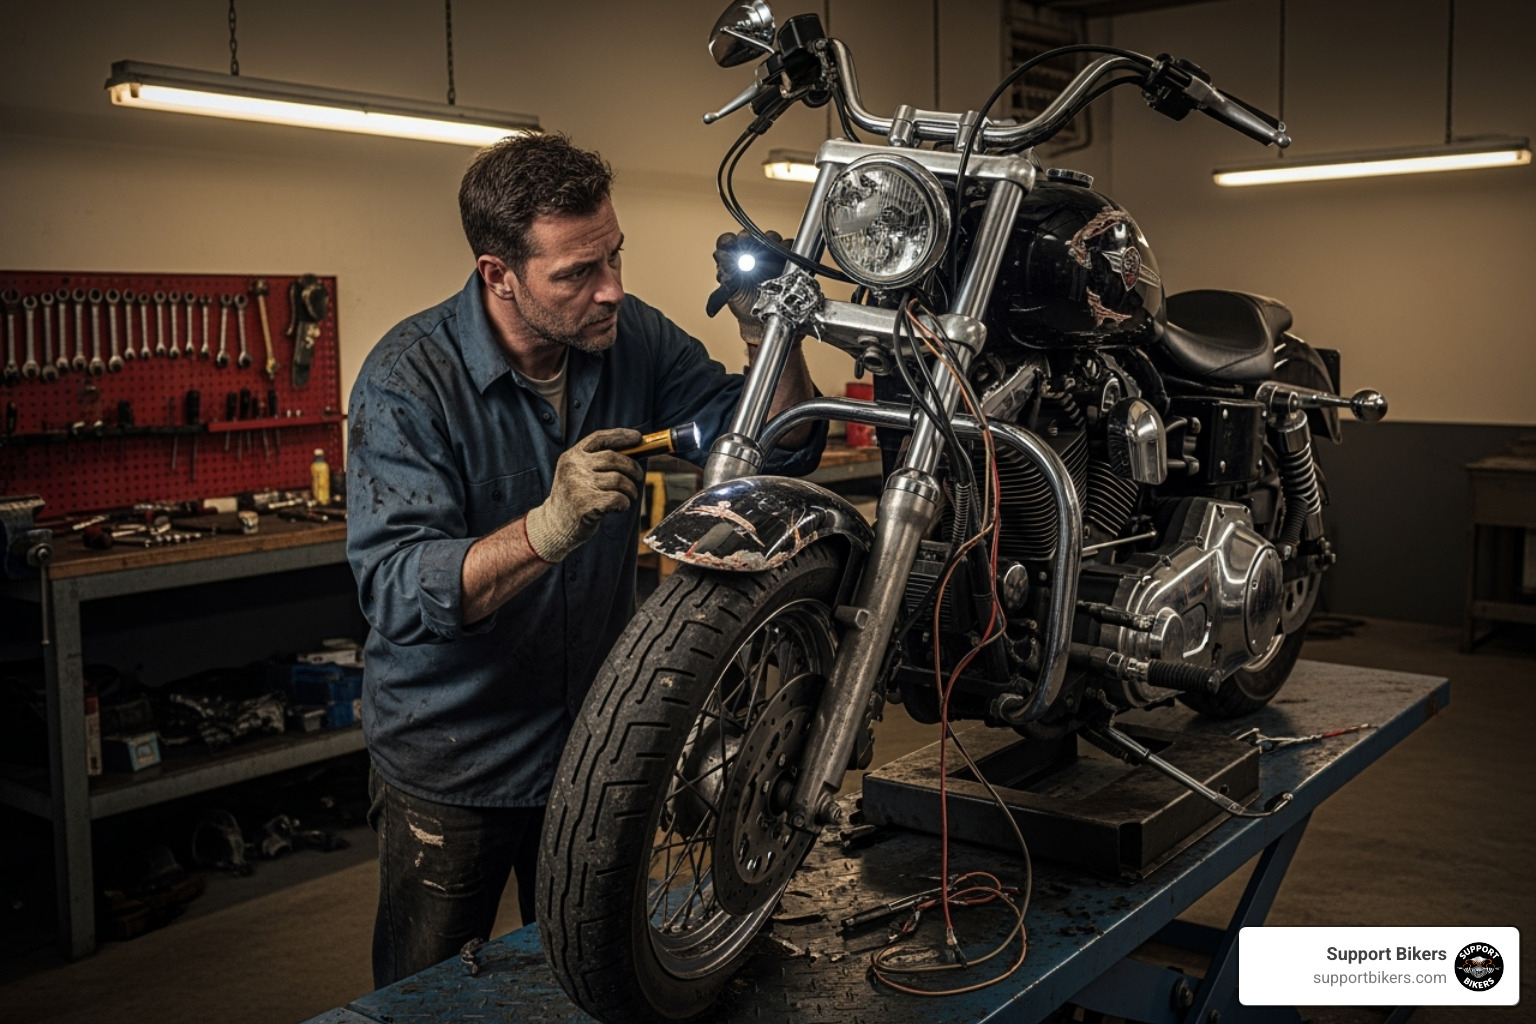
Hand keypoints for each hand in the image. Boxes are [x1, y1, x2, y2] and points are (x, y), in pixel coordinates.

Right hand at [524, 427, 644, 562]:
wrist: (554, 525)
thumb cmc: (574, 498)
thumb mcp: (577, 473)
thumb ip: (595, 462)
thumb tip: (632, 450)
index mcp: (571, 456)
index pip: (599, 438)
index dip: (621, 436)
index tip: (638, 438)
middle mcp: (573, 467)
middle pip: (613, 458)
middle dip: (632, 466)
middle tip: (639, 476)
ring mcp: (578, 485)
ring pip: (618, 479)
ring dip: (630, 488)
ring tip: (629, 495)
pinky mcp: (585, 504)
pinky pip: (617, 498)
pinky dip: (625, 503)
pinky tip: (620, 507)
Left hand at [706, 230, 789, 339]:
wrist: (763, 321)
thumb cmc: (745, 306)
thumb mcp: (730, 292)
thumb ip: (725, 274)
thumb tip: (720, 257)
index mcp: (732, 259)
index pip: (727, 242)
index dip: (727, 242)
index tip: (729, 244)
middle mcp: (750, 254)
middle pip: (748, 235)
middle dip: (747, 238)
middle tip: (747, 243)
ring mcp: (768, 255)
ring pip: (769, 237)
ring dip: (768, 241)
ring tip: (767, 250)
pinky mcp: (786, 258)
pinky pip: (789, 246)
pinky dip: (787, 248)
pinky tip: (783, 256)